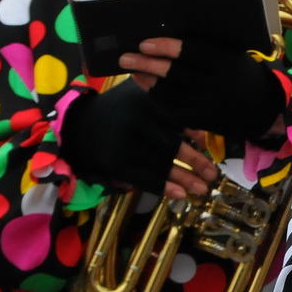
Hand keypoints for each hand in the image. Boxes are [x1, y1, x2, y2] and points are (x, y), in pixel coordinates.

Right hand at [57, 82, 216, 197]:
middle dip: (196, 162)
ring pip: (161, 164)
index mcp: (145, 101)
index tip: (209, 146)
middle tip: (214, 174)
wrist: (78, 125)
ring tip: (202, 189)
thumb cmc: (119, 109)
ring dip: (185, 179)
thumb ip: (168, 105)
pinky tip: (181, 195)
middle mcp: (135, 121)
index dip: (196, 134)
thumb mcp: (140, 95)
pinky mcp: (115, 163)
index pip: (177, 119)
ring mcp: (124, 144)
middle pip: (172, 145)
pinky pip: (145, 178)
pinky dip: (164, 187)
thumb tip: (202, 131)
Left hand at [120, 38, 285, 140]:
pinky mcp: (199, 120)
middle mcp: (216, 86)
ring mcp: (207, 106)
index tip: (145, 43)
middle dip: (146, 64)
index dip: (165, 47)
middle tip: (126, 57)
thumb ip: (206, 49)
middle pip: (174, 73)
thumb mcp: (232, 56)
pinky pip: (170, 107)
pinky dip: (155, 95)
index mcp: (226, 63)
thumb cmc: (240, 73)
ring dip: (146, 79)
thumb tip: (166, 38)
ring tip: (132, 69)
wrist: (260, 108)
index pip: (190, 53)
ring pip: (168, 92)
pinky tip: (145, 85)